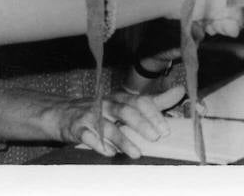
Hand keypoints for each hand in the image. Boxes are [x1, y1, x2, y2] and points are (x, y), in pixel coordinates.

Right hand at [55, 85, 186, 157]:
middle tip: (156, 137)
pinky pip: (88, 136)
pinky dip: (99, 145)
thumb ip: (154, 101)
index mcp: (120, 97)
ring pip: (107, 126)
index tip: (166, 129)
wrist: (63, 113)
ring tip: (136, 154)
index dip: (153, 114)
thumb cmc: (102, 110)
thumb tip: (181, 91)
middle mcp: (106, 104)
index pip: (139, 101)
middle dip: (141, 124)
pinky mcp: (77, 128)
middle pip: (125, 111)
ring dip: (123, 140)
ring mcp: (90, 115)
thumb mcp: (127, 103)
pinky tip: (110, 153)